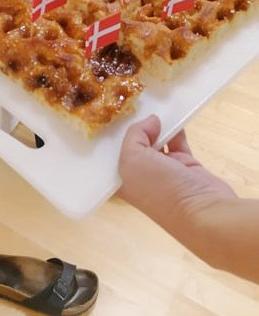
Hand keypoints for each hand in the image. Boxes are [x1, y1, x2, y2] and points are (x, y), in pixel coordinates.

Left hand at [118, 115, 235, 214]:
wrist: (205, 211)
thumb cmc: (160, 187)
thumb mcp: (134, 159)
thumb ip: (135, 135)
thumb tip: (152, 121)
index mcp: (124, 181)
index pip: (113, 156)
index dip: (112, 137)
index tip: (111, 114)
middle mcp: (142, 177)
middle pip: (135, 147)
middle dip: (134, 128)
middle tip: (132, 103)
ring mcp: (165, 172)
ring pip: (157, 143)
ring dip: (156, 127)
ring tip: (154, 105)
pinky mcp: (186, 166)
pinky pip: (177, 142)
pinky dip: (176, 130)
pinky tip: (173, 115)